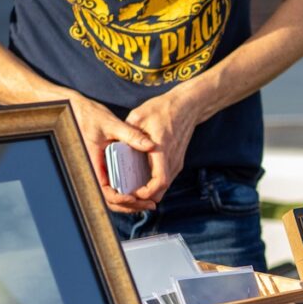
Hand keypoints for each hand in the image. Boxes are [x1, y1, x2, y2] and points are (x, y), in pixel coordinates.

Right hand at [68, 94, 156, 212]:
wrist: (75, 108)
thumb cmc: (89, 115)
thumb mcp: (111, 124)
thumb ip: (131, 135)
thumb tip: (151, 145)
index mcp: (92, 163)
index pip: (104, 191)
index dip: (120, 199)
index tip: (135, 198)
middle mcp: (92, 170)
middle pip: (108, 200)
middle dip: (129, 206)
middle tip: (149, 206)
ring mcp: (96, 170)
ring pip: (110, 196)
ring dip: (127, 203)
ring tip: (147, 203)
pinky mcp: (100, 167)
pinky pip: (111, 186)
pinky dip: (124, 192)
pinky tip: (139, 191)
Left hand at [125, 88, 201, 202]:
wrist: (187, 106)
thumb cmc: (163, 109)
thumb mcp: (140, 115)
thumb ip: (128, 133)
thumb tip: (115, 147)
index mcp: (162, 150)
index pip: (159, 181)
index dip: (146, 192)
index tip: (132, 193)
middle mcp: (173, 159)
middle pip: (162, 190)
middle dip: (145, 197)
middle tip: (127, 195)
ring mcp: (177, 161)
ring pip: (164, 186)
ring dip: (149, 191)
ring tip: (131, 188)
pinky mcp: (177, 160)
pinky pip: (166, 178)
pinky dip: (154, 184)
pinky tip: (140, 178)